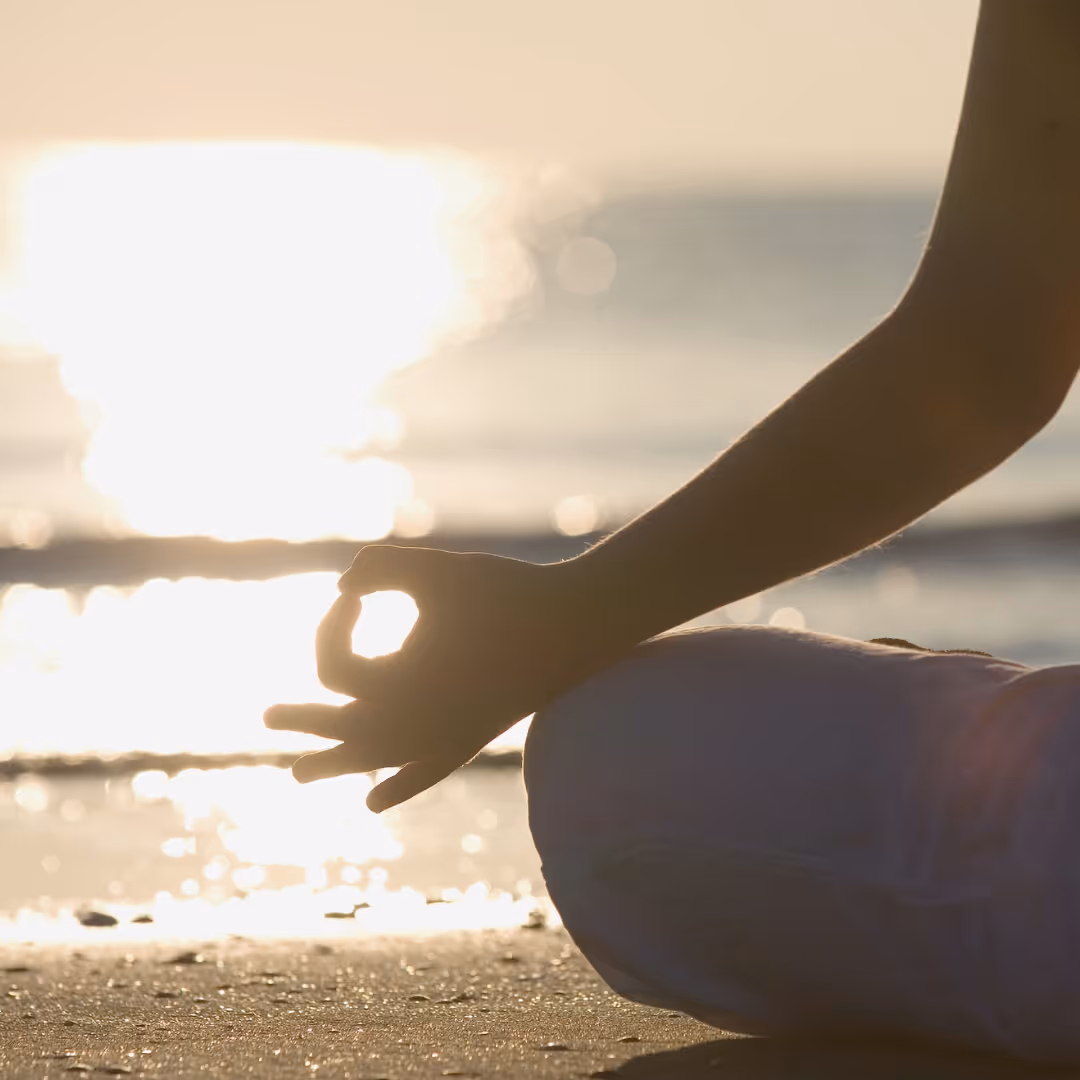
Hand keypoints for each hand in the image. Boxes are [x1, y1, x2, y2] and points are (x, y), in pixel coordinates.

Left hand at [265, 546, 622, 811]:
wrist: (574, 624)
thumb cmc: (505, 592)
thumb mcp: (437, 570)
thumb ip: (383, 567)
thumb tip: (344, 582)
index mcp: (397, 684)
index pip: (334, 667)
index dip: (332, 624)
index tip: (355, 592)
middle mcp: (412, 723)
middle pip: (340, 730)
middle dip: (303, 719)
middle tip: (266, 718)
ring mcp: (443, 739)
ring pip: (376, 761)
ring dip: (337, 763)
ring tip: (298, 775)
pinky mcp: (472, 740)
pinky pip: (425, 773)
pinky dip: (399, 785)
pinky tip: (376, 802)